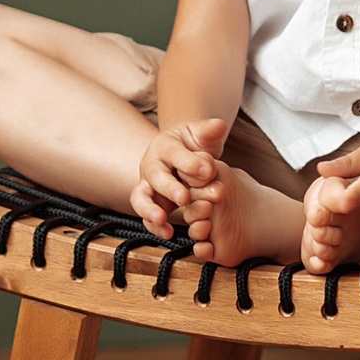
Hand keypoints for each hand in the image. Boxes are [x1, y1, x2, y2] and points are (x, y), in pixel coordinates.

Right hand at [132, 118, 229, 236]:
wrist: (185, 156)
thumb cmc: (194, 144)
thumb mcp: (203, 134)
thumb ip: (210, 131)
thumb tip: (219, 125)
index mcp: (165, 145)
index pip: (174, 152)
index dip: (189, 162)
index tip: (208, 171)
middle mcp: (152, 164)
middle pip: (154, 175)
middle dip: (168, 187)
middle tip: (184, 197)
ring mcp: (148, 185)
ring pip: (140, 197)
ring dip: (149, 209)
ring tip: (162, 219)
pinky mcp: (150, 204)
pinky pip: (147, 216)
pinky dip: (155, 226)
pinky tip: (168, 234)